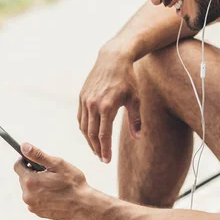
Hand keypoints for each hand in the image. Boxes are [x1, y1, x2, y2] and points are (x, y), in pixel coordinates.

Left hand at [14, 143, 91, 219]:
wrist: (83, 205)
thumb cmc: (73, 184)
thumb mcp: (58, 164)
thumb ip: (38, 155)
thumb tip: (24, 146)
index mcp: (31, 181)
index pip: (17, 166)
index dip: (25, 161)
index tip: (34, 161)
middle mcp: (27, 195)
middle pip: (23, 178)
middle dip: (33, 174)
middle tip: (50, 174)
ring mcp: (32, 205)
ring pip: (29, 190)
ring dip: (37, 186)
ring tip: (53, 186)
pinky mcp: (38, 212)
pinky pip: (34, 200)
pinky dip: (41, 196)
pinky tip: (54, 195)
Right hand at [77, 47, 140, 162]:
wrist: (113, 59)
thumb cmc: (127, 79)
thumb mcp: (135, 99)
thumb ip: (135, 120)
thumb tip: (138, 137)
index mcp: (107, 107)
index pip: (104, 135)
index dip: (105, 150)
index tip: (107, 161)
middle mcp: (93, 104)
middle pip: (92, 134)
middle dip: (97, 148)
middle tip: (102, 159)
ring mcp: (85, 100)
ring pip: (84, 127)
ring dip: (89, 141)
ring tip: (96, 150)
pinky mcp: (82, 97)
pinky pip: (80, 118)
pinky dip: (84, 129)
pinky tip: (90, 135)